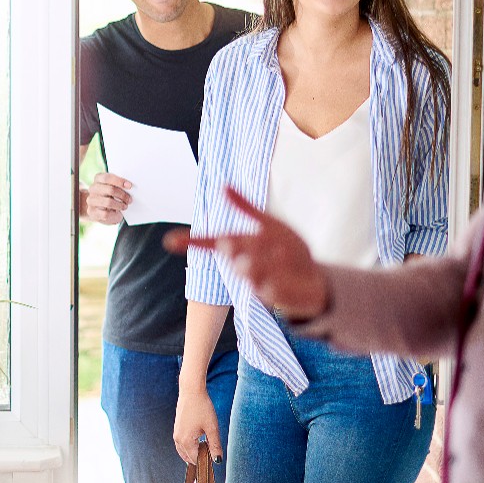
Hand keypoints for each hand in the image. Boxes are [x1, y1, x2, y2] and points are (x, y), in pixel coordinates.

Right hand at [82, 172, 130, 224]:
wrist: (101, 211)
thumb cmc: (110, 197)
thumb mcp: (114, 188)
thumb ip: (118, 185)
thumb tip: (129, 186)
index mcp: (98, 179)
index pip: (106, 178)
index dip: (119, 181)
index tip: (129, 185)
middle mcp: (93, 189)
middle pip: (109, 189)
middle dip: (122, 195)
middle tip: (129, 199)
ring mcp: (91, 201)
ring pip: (108, 202)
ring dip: (120, 205)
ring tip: (124, 206)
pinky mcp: (92, 212)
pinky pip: (105, 214)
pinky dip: (114, 214)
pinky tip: (117, 212)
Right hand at [164, 185, 329, 320]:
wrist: (314, 280)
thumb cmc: (288, 250)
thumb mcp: (270, 225)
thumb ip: (246, 208)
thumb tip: (223, 185)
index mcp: (240, 246)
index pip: (210, 243)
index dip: (190, 242)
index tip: (169, 241)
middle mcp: (243, 263)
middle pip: (230, 252)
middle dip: (232, 245)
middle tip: (229, 241)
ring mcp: (256, 282)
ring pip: (247, 269)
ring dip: (257, 261)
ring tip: (277, 252)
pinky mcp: (272, 297)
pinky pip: (268, 287)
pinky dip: (277, 275)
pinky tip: (286, 264)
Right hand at [173, 387, 221, 464]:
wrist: (191, 391)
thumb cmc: (202, 408)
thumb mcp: (212, 428)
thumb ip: (215, 446)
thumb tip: (218, 460)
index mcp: (186, 441)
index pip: (195, 459)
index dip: (205, 460)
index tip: (214, 455)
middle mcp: (178, 439)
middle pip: (187, 457)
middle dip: (198, 457)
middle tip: (211, 450)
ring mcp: (176, 434)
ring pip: (183, 451)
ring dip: (193, 452)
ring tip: (206, 445)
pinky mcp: (177, 428)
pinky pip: (181, 443)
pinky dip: (189, 446)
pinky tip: (199, 439)